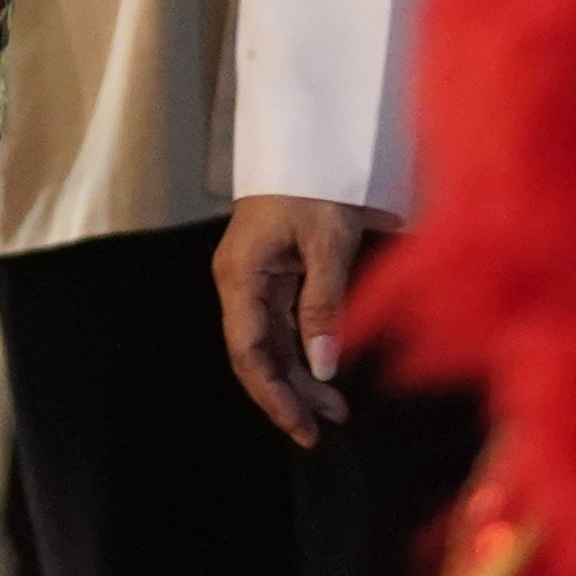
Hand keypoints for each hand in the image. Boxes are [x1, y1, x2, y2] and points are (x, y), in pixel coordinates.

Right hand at [216, 193, 375, 442]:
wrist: (311, 143)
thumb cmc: (317, 186)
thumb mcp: (327, 244)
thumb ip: (324, 306)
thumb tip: (324, 366)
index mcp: (240, 276)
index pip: (248, 352)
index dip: (272, 395)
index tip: (301, 427)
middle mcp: (239, 284)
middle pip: (256, 355)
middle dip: (287, 396)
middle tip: (320, 431)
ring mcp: (254, 281)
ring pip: (270, 345)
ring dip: (299, 379)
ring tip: (336, 411)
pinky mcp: (272, 277)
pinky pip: (281, 327)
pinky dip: (303, 353)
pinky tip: (325, 376)